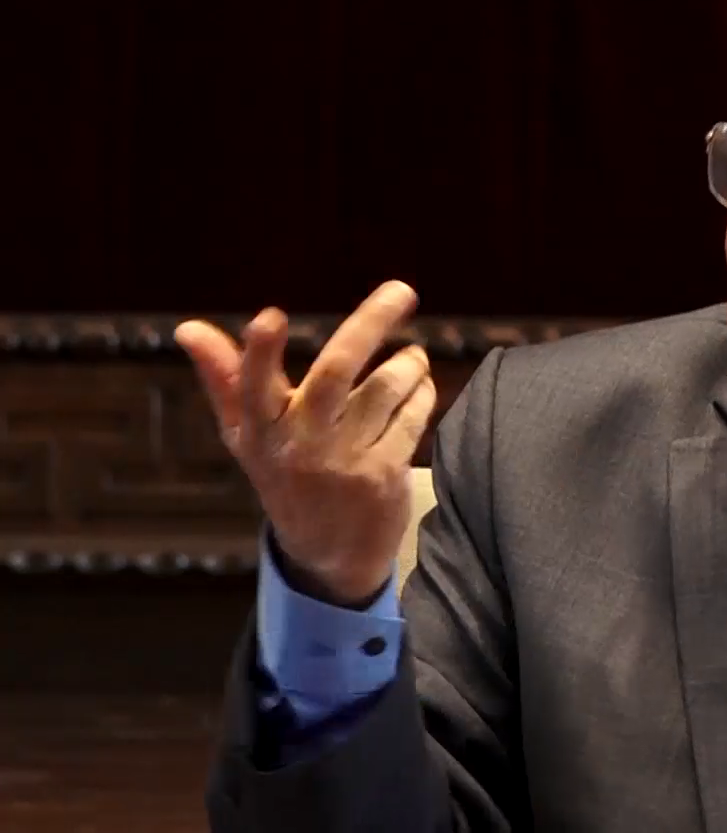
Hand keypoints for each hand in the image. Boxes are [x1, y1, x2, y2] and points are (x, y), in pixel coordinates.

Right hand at [176, 280, 436, 606]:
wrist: (327, 553)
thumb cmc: (283, 474)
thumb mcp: (247, 434)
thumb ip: (224, 378)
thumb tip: (186, 328)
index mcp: (260, 429)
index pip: (252, 386)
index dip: (259, 353)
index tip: (268, 316)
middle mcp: (300, 443)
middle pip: (336, 371)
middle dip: (370, 323)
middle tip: (403, 290)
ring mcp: (343, 460)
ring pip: (386, 387)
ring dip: (408, 363)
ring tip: (411, 357)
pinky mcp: (382, 475)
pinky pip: (412, 415)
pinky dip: (422, 393)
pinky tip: (419, 389)